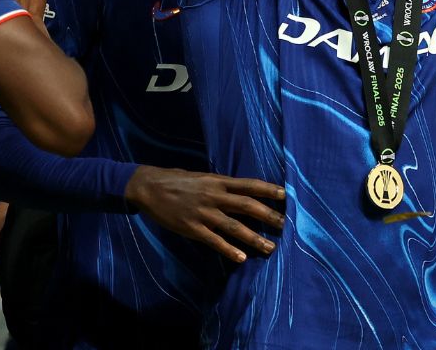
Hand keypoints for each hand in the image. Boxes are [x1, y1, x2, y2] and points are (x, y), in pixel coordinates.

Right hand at [124, 165, 286, 263]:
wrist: (148, 187)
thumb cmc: (177, 180)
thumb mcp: (203, 177)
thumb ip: (222, 185)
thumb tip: (243, 190)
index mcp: (218, 182)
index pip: (250, 185)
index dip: (268, 190)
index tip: (286, 195)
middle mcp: (214, 197)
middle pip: (247, 206)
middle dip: (268, 216)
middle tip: (285, 224)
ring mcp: (203, 213)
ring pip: (234, 227)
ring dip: (254, 238)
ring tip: (270, 247)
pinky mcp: (191, 228)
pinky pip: (214, 241)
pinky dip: (228, 250)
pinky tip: (241, 258)